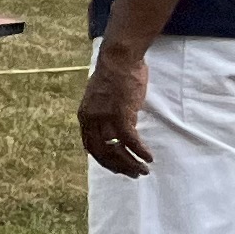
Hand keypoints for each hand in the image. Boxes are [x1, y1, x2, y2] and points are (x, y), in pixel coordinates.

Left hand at [81, 44, 153, 177]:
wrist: (119, 59)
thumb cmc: (115, 77)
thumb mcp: (102, 100)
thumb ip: (105, 116)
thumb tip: (116, 133)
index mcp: (85, 117)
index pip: (91, 147)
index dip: (105, 161)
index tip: (118, 168)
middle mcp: (91, 119)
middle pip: (103, 153)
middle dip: (119, 167)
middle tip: (134, 174)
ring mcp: (104, 117)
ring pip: (116, 149)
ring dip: (131, 163)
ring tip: (144, 170)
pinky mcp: (120, 113)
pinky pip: (130, 140)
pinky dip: (140, 151)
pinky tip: (149, 157)